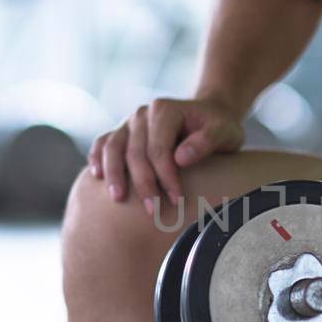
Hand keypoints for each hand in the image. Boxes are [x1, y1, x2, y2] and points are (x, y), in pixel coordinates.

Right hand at [88, 95, 244, 210]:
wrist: (209, 115)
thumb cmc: (218, 127)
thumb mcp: (224, 131)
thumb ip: (206, 141)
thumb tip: (180, 159)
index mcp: (165, 110)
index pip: (158, 148)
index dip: (165, 176)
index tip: (177, 200)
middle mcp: (143, 114)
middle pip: (134, 152)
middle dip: (143, 184)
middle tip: (153, 211)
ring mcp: (130, 123)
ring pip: (113, 148)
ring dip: (114, 175)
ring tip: (118, 199)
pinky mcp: (123, 132)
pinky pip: (104, 143)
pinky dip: (97, 158)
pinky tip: (96, 177)